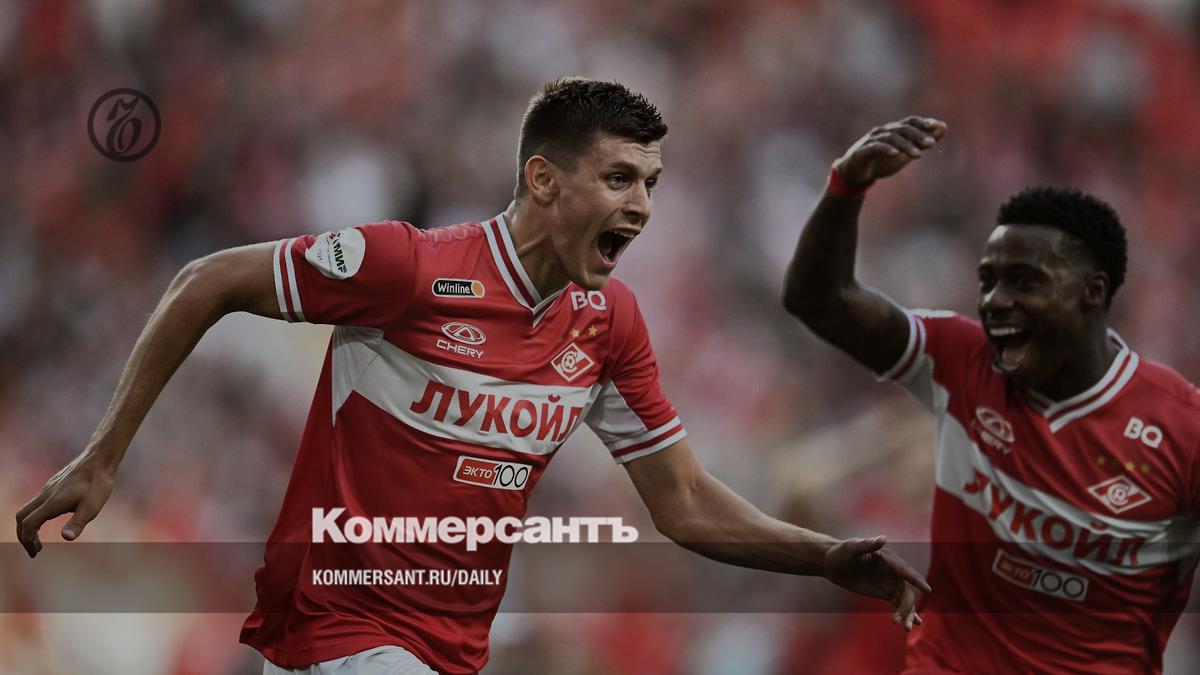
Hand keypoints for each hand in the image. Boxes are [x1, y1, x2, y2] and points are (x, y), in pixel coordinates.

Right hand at [15, 452, 115, 557]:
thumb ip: (77, 523)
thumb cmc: (98, 484)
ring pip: (28, 509)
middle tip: (34, 550)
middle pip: (21, 516)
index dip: (27, 540)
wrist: (100, 459)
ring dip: (29, 526)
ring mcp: (48, 488)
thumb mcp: (92, 507)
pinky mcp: (53, 485)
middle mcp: (45, 494)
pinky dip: (35, 516)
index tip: (35, 553)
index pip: (28, 523)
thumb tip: (65, 538)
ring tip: (39, 541)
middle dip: (23, 535)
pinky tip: (48, 520)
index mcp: (52, 502)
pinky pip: (36, 503)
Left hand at [824, 535, 930, 630]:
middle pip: (907, 589)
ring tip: (905, 627)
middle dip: (908, 605)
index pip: (905, 570)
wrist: (832, 564)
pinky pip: (899, 603)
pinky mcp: (885, 592)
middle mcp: (893, 571)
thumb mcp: (851, 548)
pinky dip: (905, 614)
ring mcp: (890, 582)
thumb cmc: (841, 552)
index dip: (916, 579)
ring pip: (905, 599)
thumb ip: (867, 545)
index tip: (927, 589)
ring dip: (907, 613)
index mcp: (888, 558)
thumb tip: (883, 538)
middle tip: (901, 619)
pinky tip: (911, 624)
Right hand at [833, 116, 947, 186]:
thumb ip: (922, 142)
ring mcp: (872, 140)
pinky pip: (875, 147)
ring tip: (918, 155)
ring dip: (906, 145)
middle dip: (918, 135)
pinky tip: (895, 154)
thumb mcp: (905, 153)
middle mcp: (883, 131)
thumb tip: (944, 127)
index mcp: (894, 131)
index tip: (937, 126)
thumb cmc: (882, 161)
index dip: (923, 123)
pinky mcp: (862, 151)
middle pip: (902, 129)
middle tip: (931, 144)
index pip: (910, 122)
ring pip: (891, 138)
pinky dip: (886, 149)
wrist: (856, 173)